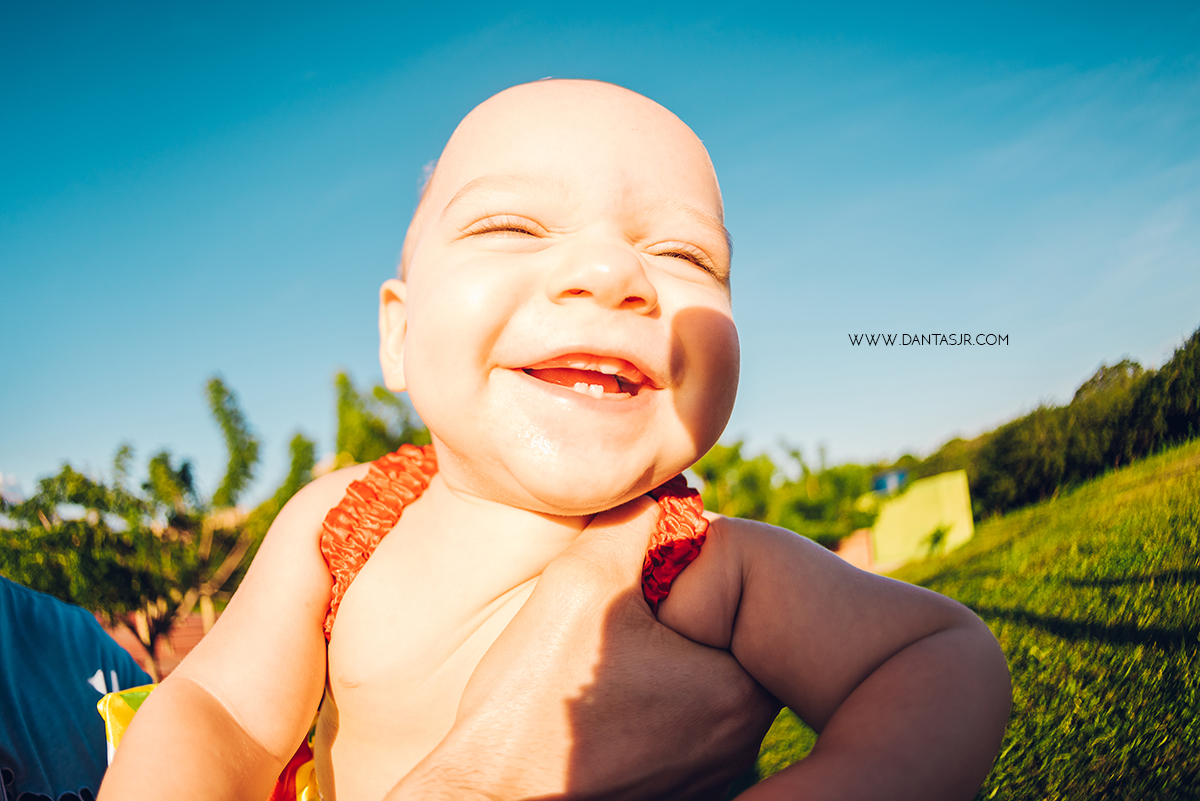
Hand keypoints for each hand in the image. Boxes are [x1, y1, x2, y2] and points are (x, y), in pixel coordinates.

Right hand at [387, 498, 780, 799]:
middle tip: (610, 630)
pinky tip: (600, 716)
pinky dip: (647, 714)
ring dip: (659, 669)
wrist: (487, 799)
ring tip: (594, 674)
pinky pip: (677, 733)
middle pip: (718, 644)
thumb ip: (631, 523)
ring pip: (695, 689)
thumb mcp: (580, 583)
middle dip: (671, 624)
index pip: (737, 599)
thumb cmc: (529, 702)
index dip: (684, 579)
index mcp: (737, 688)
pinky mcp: (680, 796)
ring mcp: (713, 776)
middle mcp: (741, 741)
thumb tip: (664, 490)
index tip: (633, 589)